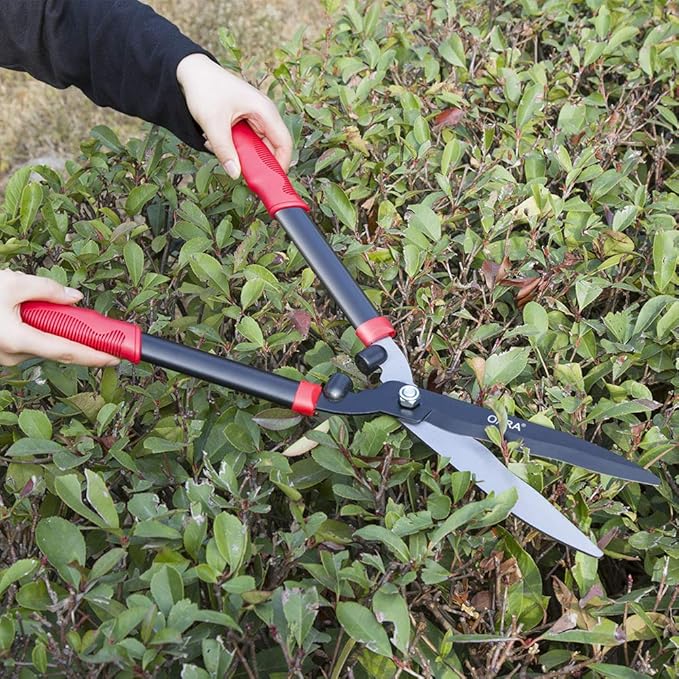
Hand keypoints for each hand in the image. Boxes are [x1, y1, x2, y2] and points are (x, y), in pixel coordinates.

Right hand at [0, 271, 119, 367]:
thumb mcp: (13, 284)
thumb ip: (48, 289)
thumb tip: (74, 297)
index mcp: (18, 340)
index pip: (67, 351)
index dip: (94, 356)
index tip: (115, 357)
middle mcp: (13, 353)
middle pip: (59, 345)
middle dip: (72, 327)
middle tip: (89, 320)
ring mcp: (8, 354)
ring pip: (44, 340)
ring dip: (48, 321)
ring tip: (29, 300)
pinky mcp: (5, 349)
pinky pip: (31, 339)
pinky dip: (36, 324)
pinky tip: (24, 307)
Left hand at [176, 54, 292, 178]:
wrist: (191, 70)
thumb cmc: (205, 89)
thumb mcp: (213, 123)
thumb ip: (224, 150)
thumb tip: (235, 174)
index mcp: (265, 111)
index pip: (284, 144)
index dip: (280, 165)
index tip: (270, 182)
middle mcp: (265, 115)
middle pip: (271, 148)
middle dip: (256, 162)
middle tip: (240, 172)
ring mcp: (256, 118)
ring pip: (257, 146)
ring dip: (240, 152)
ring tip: (218, 145)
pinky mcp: (246, 121)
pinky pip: (246, 141)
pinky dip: (233, 145)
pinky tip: (215, 139)